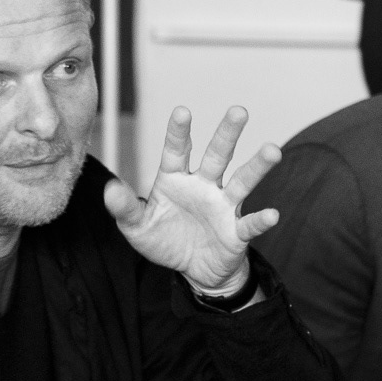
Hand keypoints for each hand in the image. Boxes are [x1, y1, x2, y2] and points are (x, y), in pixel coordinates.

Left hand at [103, 106, 280, 292]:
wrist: (193, 270)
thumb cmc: (164, 240)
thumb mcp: (137, 227)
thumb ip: (125, 208)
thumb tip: (108, 189)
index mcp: (176, 180)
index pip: (177, 151)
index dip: (179, 133)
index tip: (182, 111)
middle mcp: (203, 186)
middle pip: (218, 156)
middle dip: (227, 134)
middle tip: (239, 111)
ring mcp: (223, 206)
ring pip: (242, 181)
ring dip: (257, 166)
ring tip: (273, 150)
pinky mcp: (236, 231)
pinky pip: (250, 223)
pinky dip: (261, 220)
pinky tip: (273, 214)